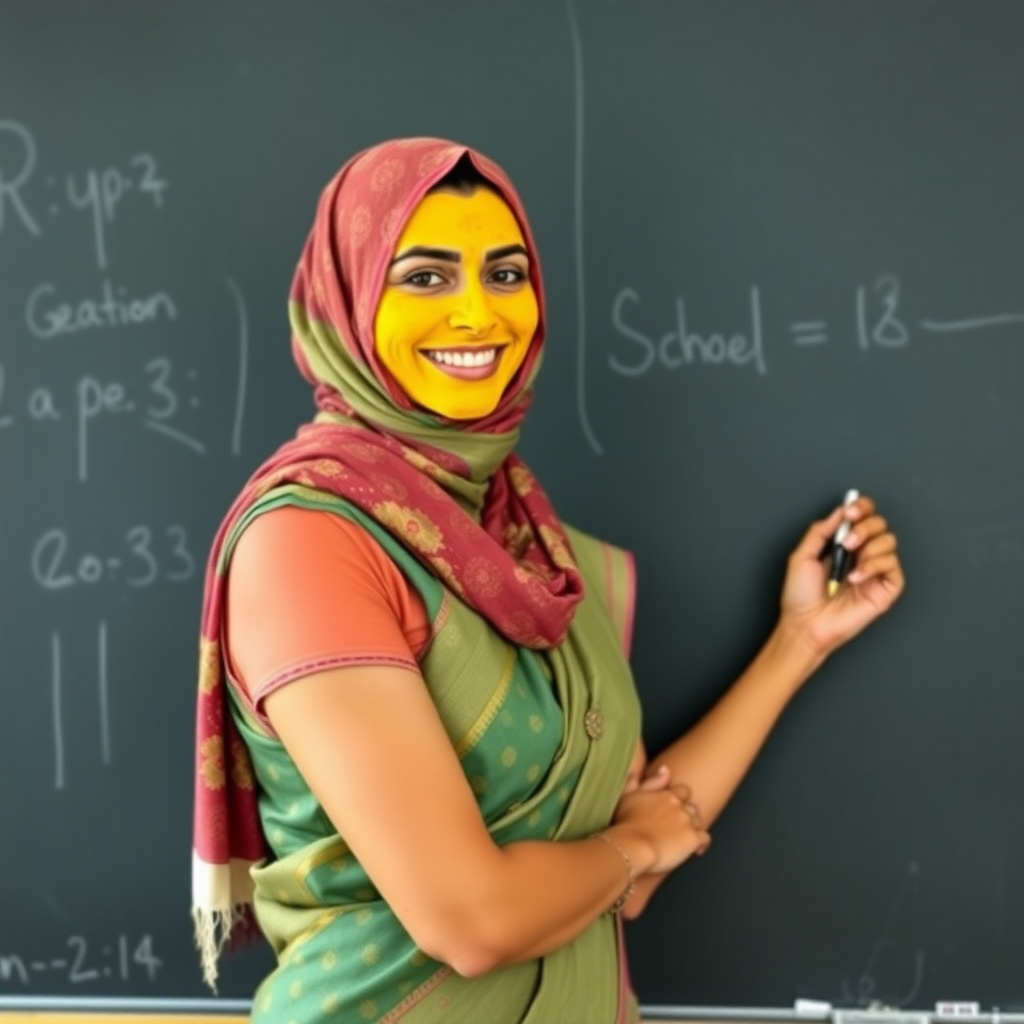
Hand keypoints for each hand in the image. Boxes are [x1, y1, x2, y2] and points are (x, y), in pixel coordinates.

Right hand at [610, 765, 710, 875]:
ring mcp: (687, 822)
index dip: (680, 800)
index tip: (674, 808)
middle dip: (687, 814)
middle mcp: (679, 806)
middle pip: (692, 806)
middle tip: (677, 825)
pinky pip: (705, 839)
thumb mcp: (630, 795)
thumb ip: (648, 781)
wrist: (631, 845)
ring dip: (693, 827)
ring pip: (698, 821)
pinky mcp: (692, 840)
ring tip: (683, 837)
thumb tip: (665, 769)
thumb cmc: (625, 823)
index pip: (683, 791)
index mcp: (666, 794)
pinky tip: (696, 849)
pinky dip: (701, 843)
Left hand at [778, 494, 904, 658]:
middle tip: (847, 541)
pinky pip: (893, 566)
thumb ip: (820, 531)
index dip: (862, 508)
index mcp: (843, 546)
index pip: (863, 517)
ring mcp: (875, 572)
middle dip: (865, 527)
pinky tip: (856, 578)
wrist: (804, 624)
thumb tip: (839, 512)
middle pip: (880, 524)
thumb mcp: (802, 556)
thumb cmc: (800, 596)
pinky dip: (874, 566)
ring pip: (890, 541)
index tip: (850, 511)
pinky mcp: (885, 589)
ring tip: (851, 561)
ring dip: (870, 546)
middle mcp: (861, 555)